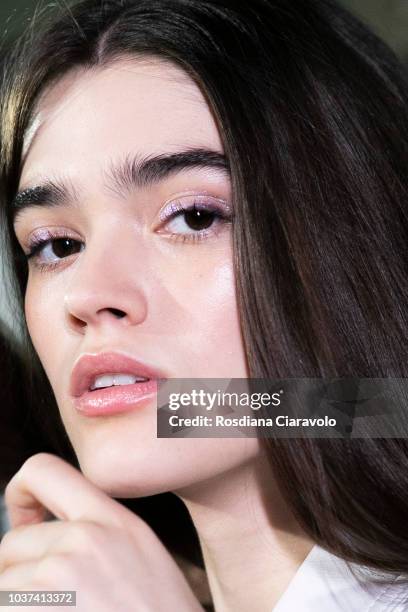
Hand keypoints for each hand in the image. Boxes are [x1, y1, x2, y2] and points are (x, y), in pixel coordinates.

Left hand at [0, 453, 204, 610]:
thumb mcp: (139, 552)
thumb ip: (96, 528)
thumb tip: (44, 526)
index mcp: (112, 519)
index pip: (41, 470)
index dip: (20, 494)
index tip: (26, 524)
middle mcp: (84, 540)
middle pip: (11, 542)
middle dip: (17, 571)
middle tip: (50, 597)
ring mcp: (59, 579)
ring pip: (4, 584)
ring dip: (19, 603)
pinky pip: (6, 606)